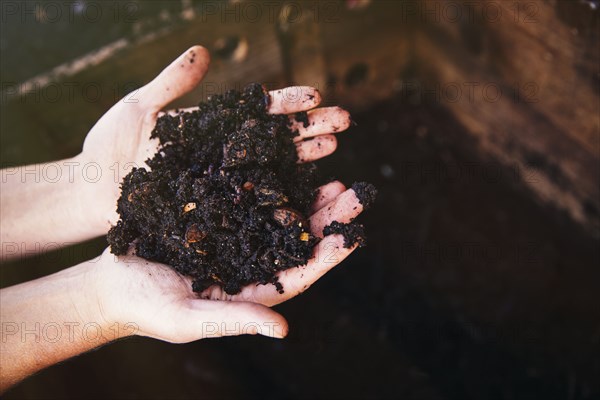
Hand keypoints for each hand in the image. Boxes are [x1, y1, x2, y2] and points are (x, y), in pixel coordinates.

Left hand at [78, 45, 350, 232]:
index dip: (286, 105)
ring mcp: (223, 185)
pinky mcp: (217, 213)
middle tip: (344, 120)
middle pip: (275, 139)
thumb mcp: (139, 108)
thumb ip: (172, 82)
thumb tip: (204, 51)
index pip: (257, 113)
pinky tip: (307, 195)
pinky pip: (253, 206)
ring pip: (272, 170)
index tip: (315, 96)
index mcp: (213, 128)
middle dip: (310, 128)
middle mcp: (225, 156)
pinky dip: (281, 199)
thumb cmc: (109, 148)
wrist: (89, 192)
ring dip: (305, 159)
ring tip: (334, 148)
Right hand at [91, 181, 363, 342]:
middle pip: (299, 241)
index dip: (327, 257)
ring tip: (334, 178)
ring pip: (282, 216)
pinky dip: (272, 181)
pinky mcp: (219, 216)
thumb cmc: (146, 308)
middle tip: (355, 194)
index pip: (300, 275)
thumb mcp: (187, 318)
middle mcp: (251, 262)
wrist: (111, 281)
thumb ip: (234, 320)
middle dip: (329, 220)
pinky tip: (288, 165)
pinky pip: (253, 197)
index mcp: (252, 291)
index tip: (352, 237)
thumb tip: (283, 330)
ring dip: (309, 197)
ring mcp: (237, 237)